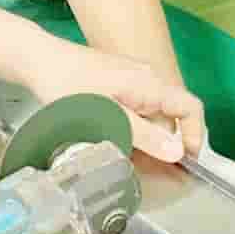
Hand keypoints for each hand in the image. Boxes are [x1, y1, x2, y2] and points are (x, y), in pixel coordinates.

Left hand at [18, 37, 204, 163]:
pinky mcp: (117, 84)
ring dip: (143, 141)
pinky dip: (129, 130)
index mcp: (150, 84)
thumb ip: (144, 135)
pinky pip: (134, 111)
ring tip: (126, 161)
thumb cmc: (68, 85)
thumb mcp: (107, 116)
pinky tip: (113, 143)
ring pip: (150, 117)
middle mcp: (147, 80)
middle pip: (169, 118)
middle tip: (149, 173)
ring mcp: (132, 81)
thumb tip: (178, 153)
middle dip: (162, 146)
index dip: (195, 135)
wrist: (39, 60)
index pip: (190, 108)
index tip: (186, 163)